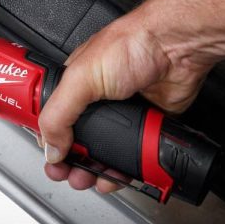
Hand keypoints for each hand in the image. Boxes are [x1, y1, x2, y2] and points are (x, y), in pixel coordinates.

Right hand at [38, 0, 213, 193]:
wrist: (176, 48)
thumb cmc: (132, 44)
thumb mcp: (82, 78)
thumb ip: (59, 113)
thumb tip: (50, 146)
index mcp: (76, 85)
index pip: (53, 118)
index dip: (48, 140)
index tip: (49, 159)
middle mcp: (97, 100)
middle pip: (77, 140)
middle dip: (69, 161)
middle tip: (67, 174)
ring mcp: (122, 114)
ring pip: (104, 151)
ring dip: (94, 170)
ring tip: (88, 179)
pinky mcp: (145, 124)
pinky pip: (131, 154)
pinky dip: (122, 170)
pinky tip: (116, 176)